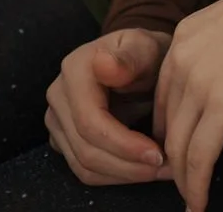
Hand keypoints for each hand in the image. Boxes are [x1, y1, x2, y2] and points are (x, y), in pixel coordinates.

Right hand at [45, 26, 172, 185]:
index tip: (157, 154)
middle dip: (128, 165)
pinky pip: (84, 169)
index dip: (124, 145)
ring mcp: (57, 119)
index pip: (91, 123)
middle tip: (165, 168)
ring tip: (158, 170)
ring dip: (123, 174)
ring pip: (84, 166)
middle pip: (86, 150)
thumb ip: (129, 57)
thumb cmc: (145, 53)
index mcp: (74, 69)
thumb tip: (103, 64)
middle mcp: (58, 95)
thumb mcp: (146, 47)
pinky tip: (141, 169)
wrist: (137, 59)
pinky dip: (115, 175)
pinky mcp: (63, 138)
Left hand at [152, 0, 222, 210]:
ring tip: (191, 199)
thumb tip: (220, 80)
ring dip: (183, 180)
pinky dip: (196, 185)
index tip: (178, 149)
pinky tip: (199, 203)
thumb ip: (211, 52)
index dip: (168, 130)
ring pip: (179, 147)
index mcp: (179, 41)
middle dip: (172, 158)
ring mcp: (197, 85)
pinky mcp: (221, 105)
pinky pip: (201, 156)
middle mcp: (179, 63)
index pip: (163, 98)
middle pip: (167, 125)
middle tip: (183, 180)